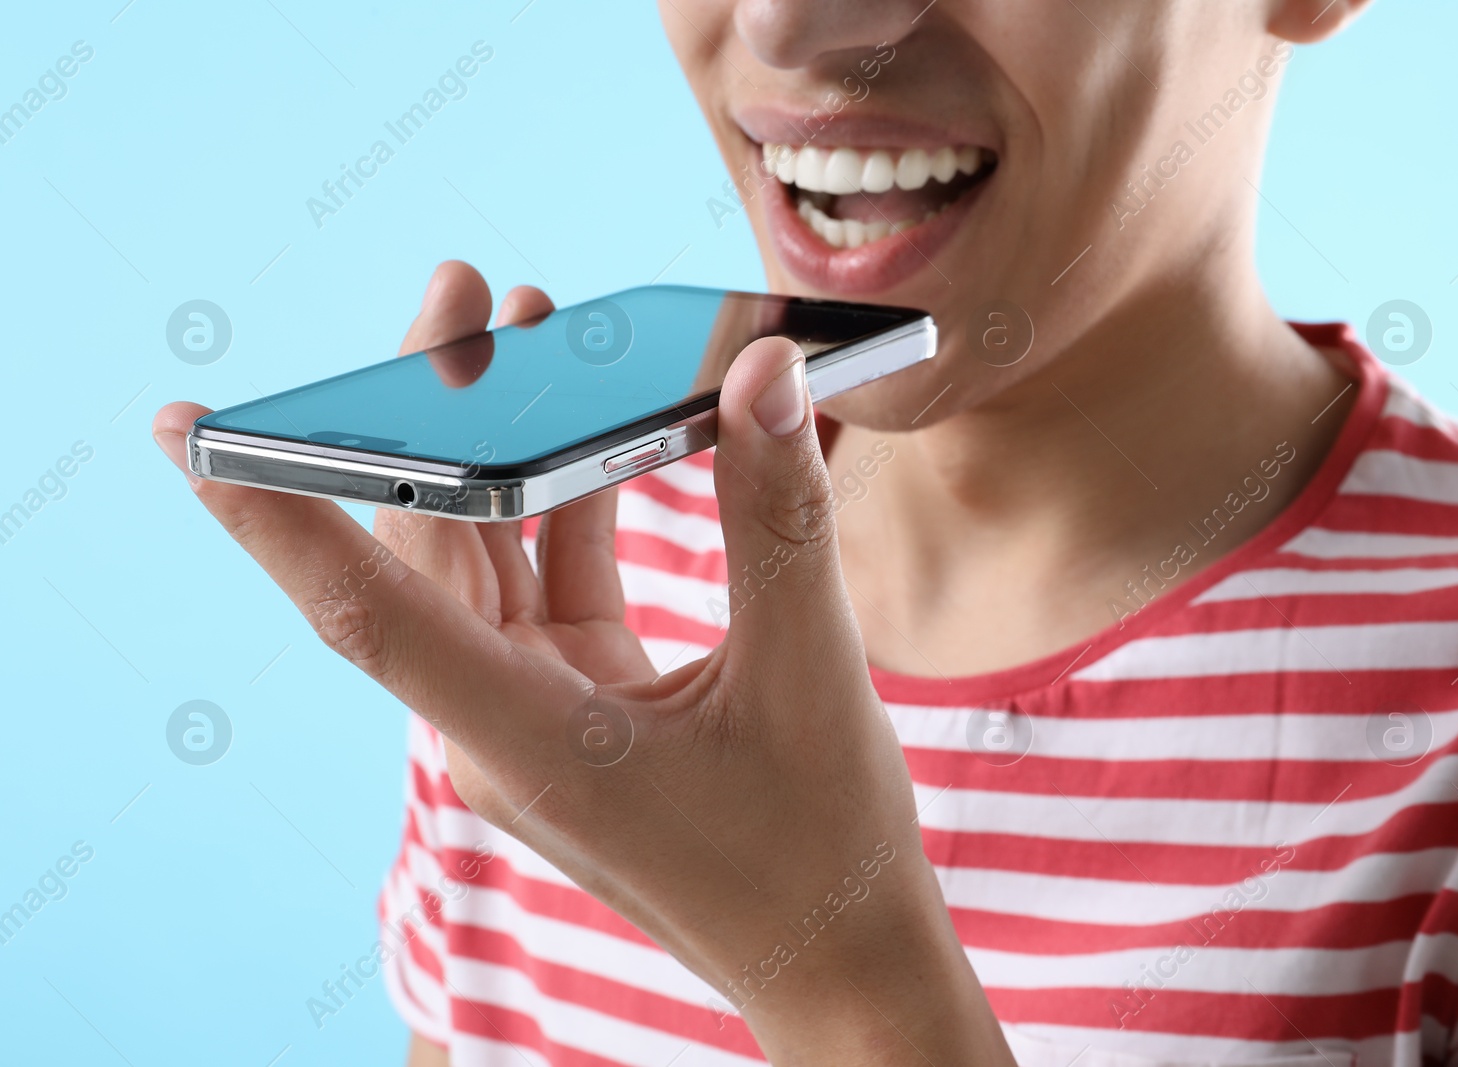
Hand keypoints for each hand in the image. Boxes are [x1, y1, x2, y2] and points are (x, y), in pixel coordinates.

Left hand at [151, 261, 1015, 1065]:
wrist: (841, 960)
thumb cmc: (818, 848)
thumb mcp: (808, 671)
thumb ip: (776, 516)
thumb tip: (762, 373)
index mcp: (530, 741)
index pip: (367, 613)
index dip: (277, 516)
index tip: (193, 430)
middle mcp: (505, 729)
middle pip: (428, 550)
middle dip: (434, 413)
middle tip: (462, 292)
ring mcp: (538, 719)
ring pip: (484, 560)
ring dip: (502, 452)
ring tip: (526, 334)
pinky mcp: (580, 708)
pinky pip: (547, 586)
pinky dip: (568, 509)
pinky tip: (601, 436)